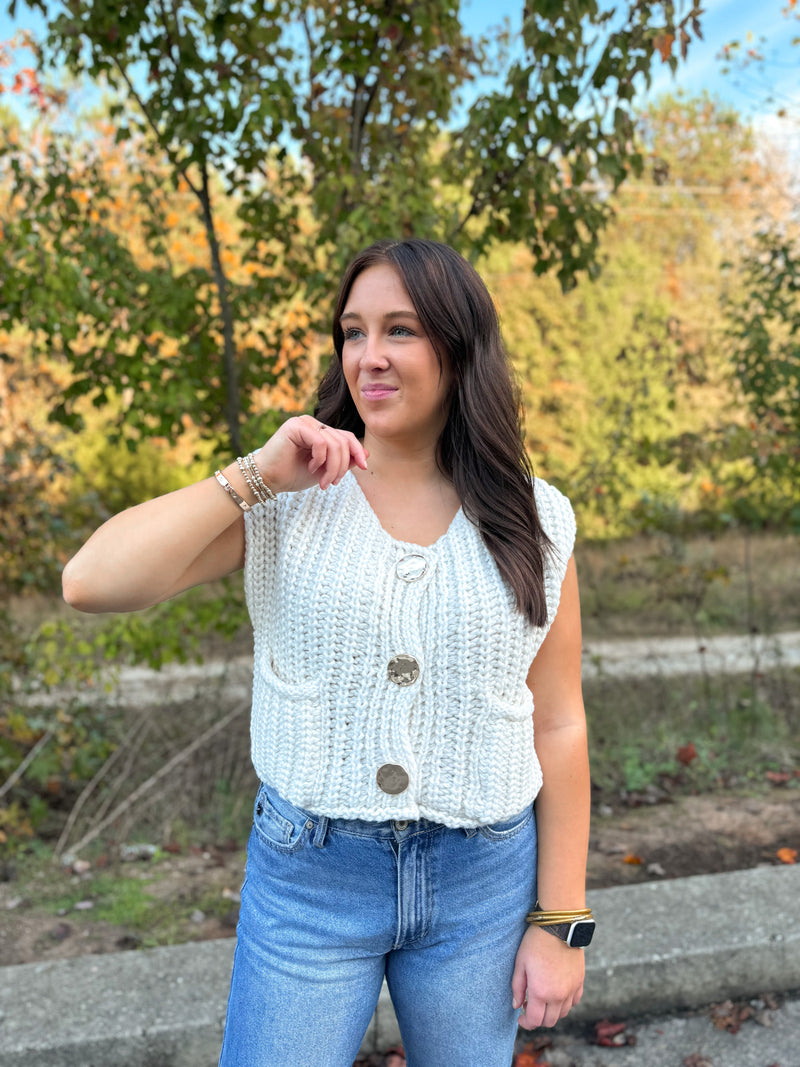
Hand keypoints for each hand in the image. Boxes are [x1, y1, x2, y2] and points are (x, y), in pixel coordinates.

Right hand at [253, 415, 368, 493]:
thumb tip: (367, 455)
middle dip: (343, 466)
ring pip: (335, 443)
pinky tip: (310, 468)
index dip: (358, 451)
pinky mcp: (296, 426)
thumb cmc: (292, 475)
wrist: (267, 480)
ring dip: (333, 467)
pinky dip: (320, 459)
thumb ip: (344, 461)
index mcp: (320, 432)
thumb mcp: (324, 470)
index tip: (364, 468)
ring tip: (323, 481)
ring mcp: (304, 422)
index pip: (347, 437)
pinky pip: (321, 442)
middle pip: (343, 441)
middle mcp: (313, 424)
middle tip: (332, 483)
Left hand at [511, 923, 584, 1028]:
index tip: (521, 1017)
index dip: (526, 1023)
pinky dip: (565, 1003)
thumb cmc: (535, 943)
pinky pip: (574, 1001)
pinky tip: (557, 993)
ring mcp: (571, 989)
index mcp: (541, 992)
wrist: (559, 927)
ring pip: (563, 1013)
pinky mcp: (580, 982)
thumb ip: (517, 987)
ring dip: (552, 1012)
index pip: (535, 1020)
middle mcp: (558, 995)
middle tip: (530, 1007)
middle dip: (538, 1019)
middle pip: (550, 1021)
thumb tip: (516, 1005)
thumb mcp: (520, 963)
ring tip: (543, 999)